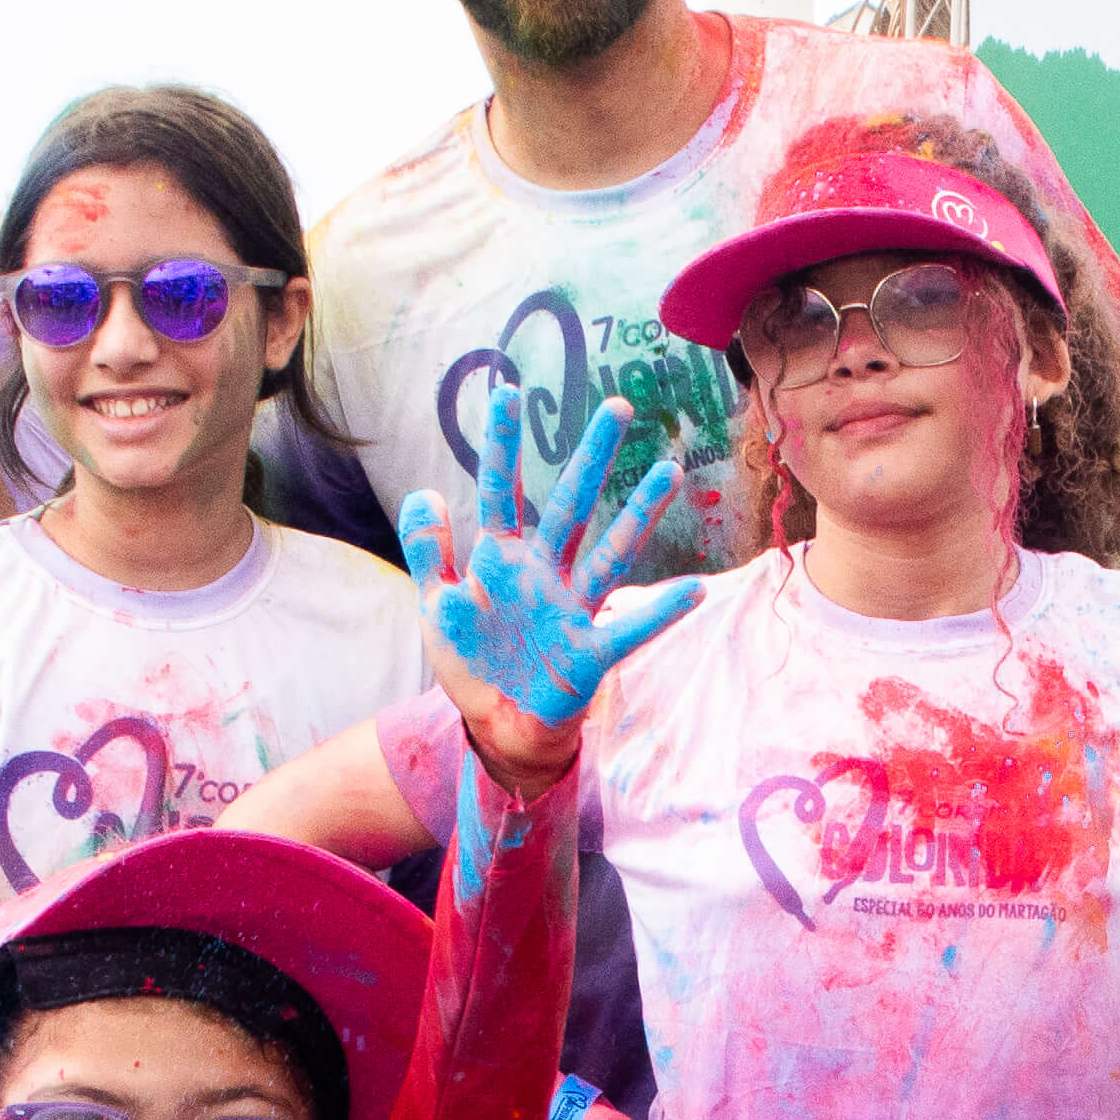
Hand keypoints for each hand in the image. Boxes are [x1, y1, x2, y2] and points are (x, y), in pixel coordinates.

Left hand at [406, 386, 700, 785]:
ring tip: (670, 472)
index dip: (502, 445)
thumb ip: (430, 551)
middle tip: (618, 407)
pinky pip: (629, 629)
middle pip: (570, 504)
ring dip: (639, 515)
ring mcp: (571, 609)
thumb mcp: (437, 605)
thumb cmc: (473, 663)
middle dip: (592, 456)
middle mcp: (542, 573)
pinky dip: (660, 612)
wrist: (498, 728)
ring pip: (610, 553)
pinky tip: (693, 590)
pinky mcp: (590, 652)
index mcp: (500, 559)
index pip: (500, 490)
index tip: (508, 391)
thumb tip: (426, 491)